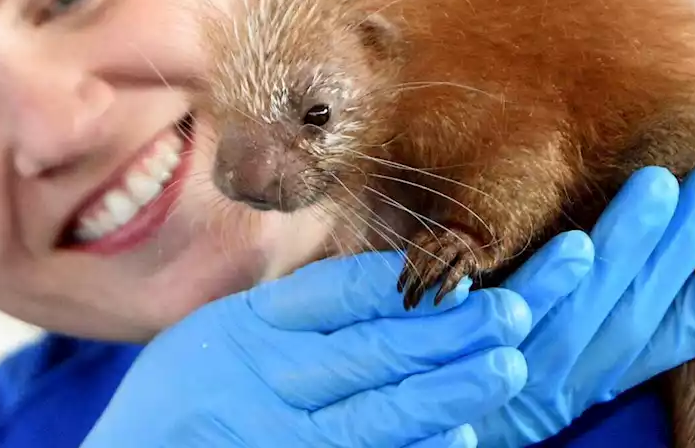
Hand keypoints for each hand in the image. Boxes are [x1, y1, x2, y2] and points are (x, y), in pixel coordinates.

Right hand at [81, 239, 592, 447]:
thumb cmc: (184, 396)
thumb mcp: (221, 331)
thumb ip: (296, 310)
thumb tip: (399, 279)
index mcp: (252, 325)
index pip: (335, 294)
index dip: (404, 280)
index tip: (460, 264)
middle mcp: (266, 377)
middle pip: (370, 349)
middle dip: (446, 330)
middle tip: (509, 311)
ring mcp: (278, 433)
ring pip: (375, 412)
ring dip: (445, 389)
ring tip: (505, 364)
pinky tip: (459, 440)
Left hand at [474, 163, 694, 446]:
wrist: (397, 439)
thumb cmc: (456, 396)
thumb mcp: (523, 356)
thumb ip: (558, 315)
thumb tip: (598, 257)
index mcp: (582, 380)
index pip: (663, 339)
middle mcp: (563, 383)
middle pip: (632, 310)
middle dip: (677, 247)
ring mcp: (518, 377)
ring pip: (587, 311)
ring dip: (628, 249)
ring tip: (661, 188)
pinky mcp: (468, 370)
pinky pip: (514, 324)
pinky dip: (552, 286)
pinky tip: (579, 245)